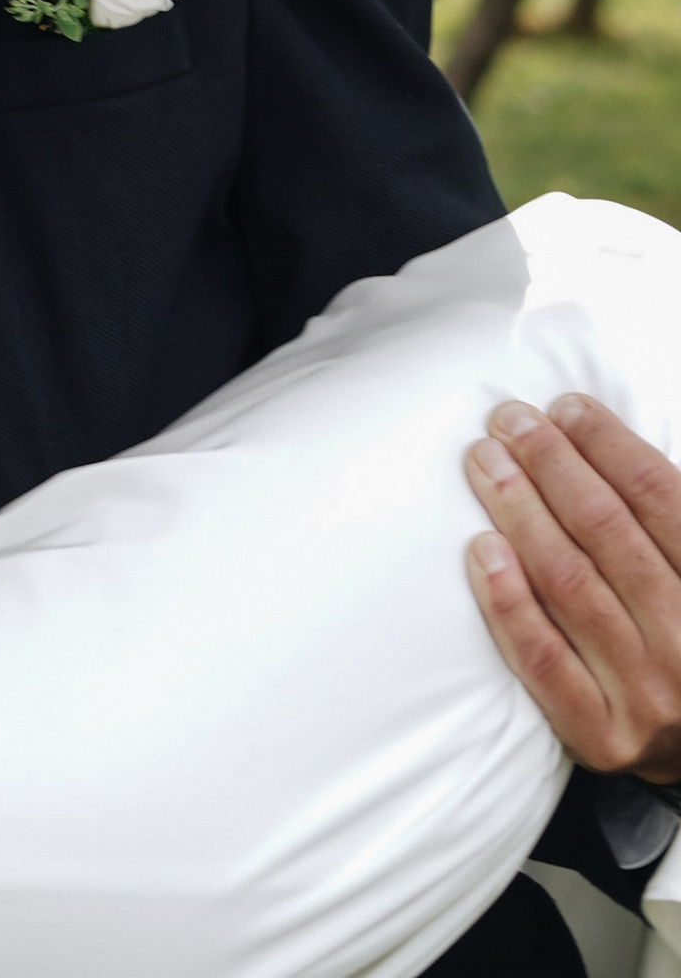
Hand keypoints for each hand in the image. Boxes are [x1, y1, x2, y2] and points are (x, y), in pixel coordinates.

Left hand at [466, 393, 680, 779]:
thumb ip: (664, 517)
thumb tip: (594, 430)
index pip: (660, 497)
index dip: (608, 443)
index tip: (565, 407)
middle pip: (606, 531)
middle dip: (550, 462)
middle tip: (509, 420)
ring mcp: (647, 697)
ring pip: (569, 582)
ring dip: (519, 510)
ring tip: (484, 461)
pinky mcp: (601, 737)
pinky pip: (542, 657)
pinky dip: (507, 599)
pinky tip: (482, 549)